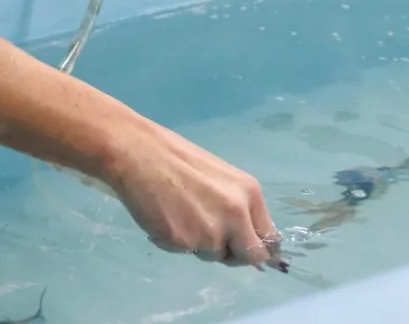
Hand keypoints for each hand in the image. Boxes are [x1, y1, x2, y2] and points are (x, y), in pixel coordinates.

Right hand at [104, 118, 286, 270]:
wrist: (138, 153)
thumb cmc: (176, 160)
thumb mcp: (220, 181)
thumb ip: (236, 208)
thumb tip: (245, 236)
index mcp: (249, 193)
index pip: (269, 237)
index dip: (258, 248)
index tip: (245, 251)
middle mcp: (237, 213)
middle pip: (250, 256)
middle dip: (233, 254)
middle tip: (211, 240)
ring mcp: (212, 230)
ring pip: (215, 255)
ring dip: (200, 246)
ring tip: (179, 217)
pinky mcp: (186, 241)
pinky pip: (187, 252)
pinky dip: (176, 243)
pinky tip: (164, 219)